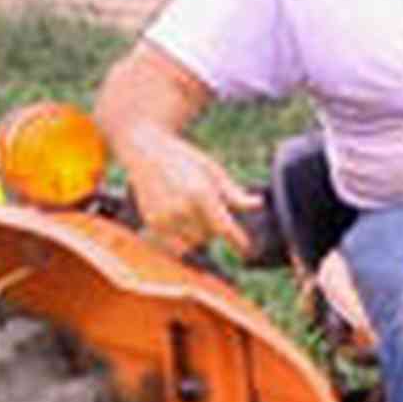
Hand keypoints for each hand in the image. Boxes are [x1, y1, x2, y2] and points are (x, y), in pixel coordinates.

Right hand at [108, 123, 255, 259]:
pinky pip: (175, 243)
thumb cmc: (184, 158)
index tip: (247, 251)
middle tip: (209, 209)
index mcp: (200, 193)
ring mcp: (164, 217)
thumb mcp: (213, 171)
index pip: (224, 228)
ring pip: (193, 242)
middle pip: (210, 236)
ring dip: (199, 234)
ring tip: (193, 211)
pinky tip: (181, 219)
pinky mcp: (152, 223)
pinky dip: (183, 237)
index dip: (238, 242)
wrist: (145, 150)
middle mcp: (181, 209)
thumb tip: (257, 204)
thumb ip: (234, 193)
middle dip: (215, 228)